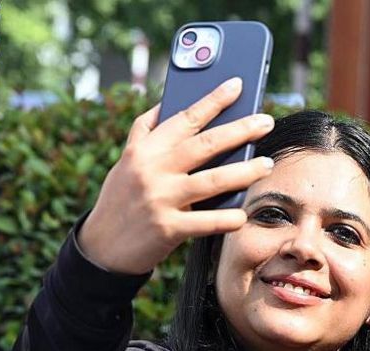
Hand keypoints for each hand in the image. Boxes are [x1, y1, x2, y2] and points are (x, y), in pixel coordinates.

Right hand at [78, 77, 275, 274]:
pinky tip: (243, 214)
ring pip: (212, 181)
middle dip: (240, 130)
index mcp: (144, 150)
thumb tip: (168, 103)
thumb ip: (146, 132)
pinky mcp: (167, 229)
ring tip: (267, 165)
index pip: (184, 118)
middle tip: (266, 122)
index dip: (213, 100)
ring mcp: (160, 199)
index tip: (236, 85)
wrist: (101, 246)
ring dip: (244, 172)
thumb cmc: (122, 199)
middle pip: (204, 145)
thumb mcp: (127, 161)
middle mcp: (151, 170)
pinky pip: (205, 222)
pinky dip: (227, 219)